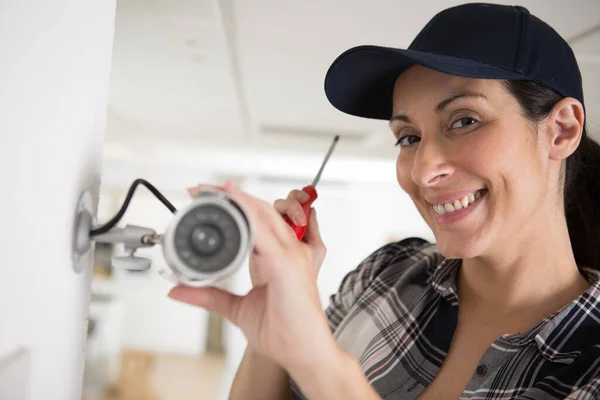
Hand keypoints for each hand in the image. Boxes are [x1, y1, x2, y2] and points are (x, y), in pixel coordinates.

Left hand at [168, 180, 334, 369]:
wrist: (304, 354)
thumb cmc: (283, 331)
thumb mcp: (238, 308)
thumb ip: (209, 295)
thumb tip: (177, 289)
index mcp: (279, 257)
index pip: (258, 220)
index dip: (235, 204)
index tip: (207, 196)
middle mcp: (288, 251)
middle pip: (261, 210)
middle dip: (232, 195)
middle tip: (202, 188)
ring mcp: (291, 256)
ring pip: (265, 215)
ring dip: (238, 200)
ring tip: (213, 190)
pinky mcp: (288, 266)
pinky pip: (266, 235)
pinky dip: (248, 218)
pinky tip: (233, 208)